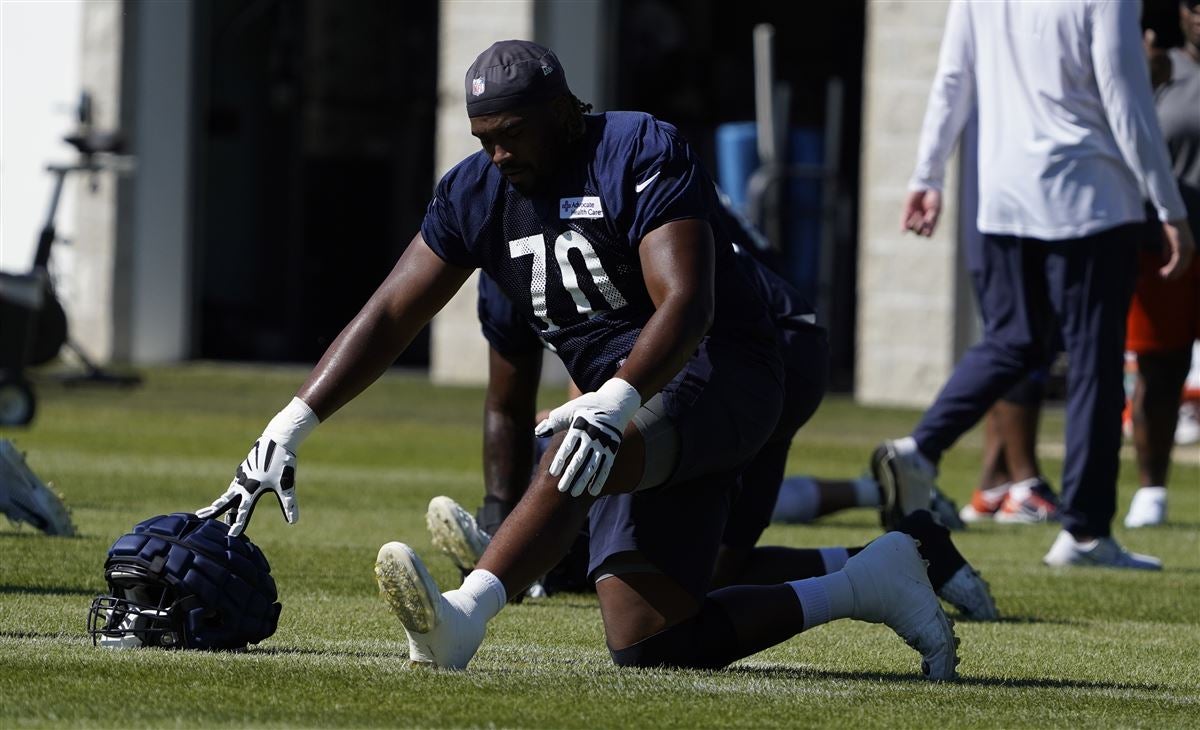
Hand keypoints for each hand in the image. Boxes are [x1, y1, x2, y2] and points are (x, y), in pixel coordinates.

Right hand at [197, 438, 297, 536]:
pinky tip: (233, 492)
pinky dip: (231, 490)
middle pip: (226, 500)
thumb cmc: (283, 462)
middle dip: (213, 509)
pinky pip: (236, 482)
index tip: (231, 535)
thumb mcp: (287, 485)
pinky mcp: (246, 467)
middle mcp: (244, 481)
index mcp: (252, 488)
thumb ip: (289, 504)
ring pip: (230, 491)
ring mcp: (243, 473)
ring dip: (223, 501)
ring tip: (215, 509)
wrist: (279, 438)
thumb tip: (293, 522)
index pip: (243, 510)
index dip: (238, 524)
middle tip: (200, 517)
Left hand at [534, 378, 640, 496]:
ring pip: (593, 466)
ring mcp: (604, 444)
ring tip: (574, 494)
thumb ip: (554, 422)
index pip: (568, 445)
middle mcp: (593, 436)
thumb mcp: (569, 409)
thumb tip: (538, 432)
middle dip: (570, 474)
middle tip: (560, 488)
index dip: (560, 459)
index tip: (552, 472)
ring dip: (584, 480)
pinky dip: (600, 479)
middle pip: (580, 459)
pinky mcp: (613, 449)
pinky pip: (606, 467)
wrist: (615, 403)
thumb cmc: (586, 407)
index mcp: (580, 426)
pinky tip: (592, 492)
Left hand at [901, 189, 941, 236]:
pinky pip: (903, 223)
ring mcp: (913, 217)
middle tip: (923, 217)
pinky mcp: (906, 212)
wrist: (927, 185)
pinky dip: (904, 227)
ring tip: (918, 214)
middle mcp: (921, 220)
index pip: (927, 234)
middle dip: (921, 228)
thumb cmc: (934, 197)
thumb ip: (931, 221)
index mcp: (930, 221)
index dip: (928, 232)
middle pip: (919, 233)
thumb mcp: (935, 210)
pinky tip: (904, 230)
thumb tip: (926, 234)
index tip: (929, 224)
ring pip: (912, 229)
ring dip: (915, 225)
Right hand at [1159, 219, 1195, 279]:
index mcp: (1188, 248)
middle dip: (1174, 274)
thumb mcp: (1168, 241)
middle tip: (1164, 279)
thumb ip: (1168, 250)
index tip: (1166, 275)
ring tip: (1162, 276)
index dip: (1175, 271)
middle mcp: (1190, 249)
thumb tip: (1166, 259)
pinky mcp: (1181, 248)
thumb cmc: (1170, 227)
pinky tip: (1162, 271)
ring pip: (1180, 267)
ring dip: (1171, 273)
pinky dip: (1170, 269)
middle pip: (1183, 267)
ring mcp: (1186, 249)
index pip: (1184, 264)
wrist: (1172, 217)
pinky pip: (1176, 262)